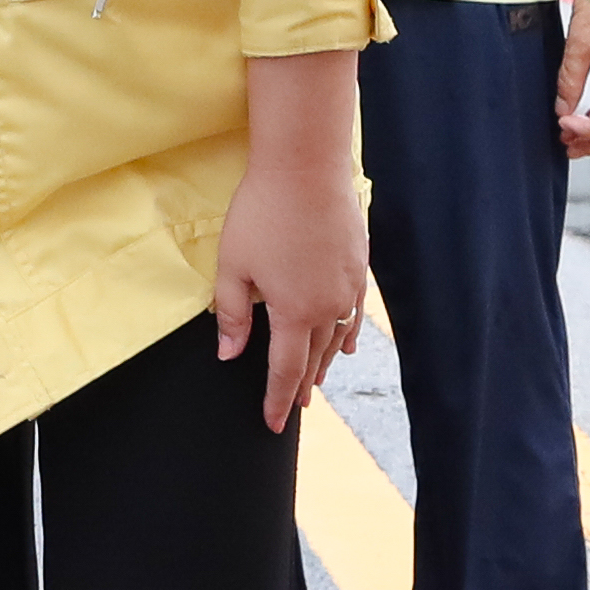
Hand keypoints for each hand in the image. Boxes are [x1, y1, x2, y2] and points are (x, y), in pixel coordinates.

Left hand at [215, 92, 369, 433]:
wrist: (306, 166)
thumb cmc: (262, 212)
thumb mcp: (233, 265)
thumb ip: (232, 315)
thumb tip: (229, 354)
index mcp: (294, 313)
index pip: (285, 370)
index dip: (276, 399)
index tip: (272, 423)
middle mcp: (328, 308)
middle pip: (314, 359)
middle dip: (300, 386)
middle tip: (292, 407)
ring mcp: (349, 287)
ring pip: (337, 339)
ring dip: (324, 364)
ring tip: (315, 382)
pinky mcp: (360, 266)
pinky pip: (355, 314)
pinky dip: (348, 334)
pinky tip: (346, 345)